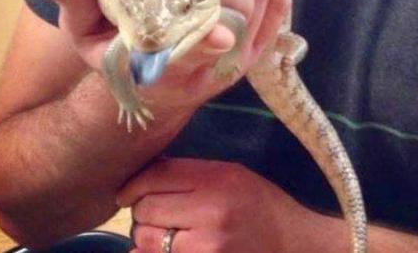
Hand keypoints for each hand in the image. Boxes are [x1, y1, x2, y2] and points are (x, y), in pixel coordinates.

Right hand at [33, 0, 291, 109]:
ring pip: (264, 9)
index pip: (191, 61)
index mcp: (164, 71)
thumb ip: (74, 1)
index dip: (208, 45)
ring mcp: (239, 61)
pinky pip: (278, 10)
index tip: (219, 26)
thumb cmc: (117, 51)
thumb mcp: (85, 31)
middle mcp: (209, 71)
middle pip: (238, 18)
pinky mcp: (255, 47)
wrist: (151, 80)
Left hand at [118, 157, 322, 252]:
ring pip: (148, 239)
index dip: (133, 184)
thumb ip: (191, 173)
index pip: (157, 176)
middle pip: (147, 208)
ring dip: (146, 236)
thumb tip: (144, 175)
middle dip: (141, 211)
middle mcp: (211, 210)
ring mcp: (207, 246)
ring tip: (162, 232)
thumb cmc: (259, 203)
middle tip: (151, 213)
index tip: (126, 192)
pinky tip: (167, 249)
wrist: (291, 242)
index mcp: (217, 178)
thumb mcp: (231, 174)